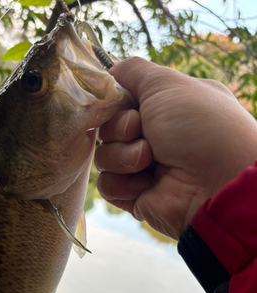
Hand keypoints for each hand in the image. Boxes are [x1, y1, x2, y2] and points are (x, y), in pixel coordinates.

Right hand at [95, 57, 256, 239]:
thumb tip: (110, 70)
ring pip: (103, 157)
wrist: (215, 181)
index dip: (112, 102)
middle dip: (119, 128)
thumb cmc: (197, 125)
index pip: (119, 101)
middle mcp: (153, 136)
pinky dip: (121, 182)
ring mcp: (142, 167)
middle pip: (107, 128)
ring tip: (148, 160)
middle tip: (139, 130)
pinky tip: (144, 183)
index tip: (118, 101)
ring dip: (121, 156)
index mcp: (162, 108)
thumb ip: (133, 71)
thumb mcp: (166, 83)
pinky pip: (106, 185)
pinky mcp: (134, 195)